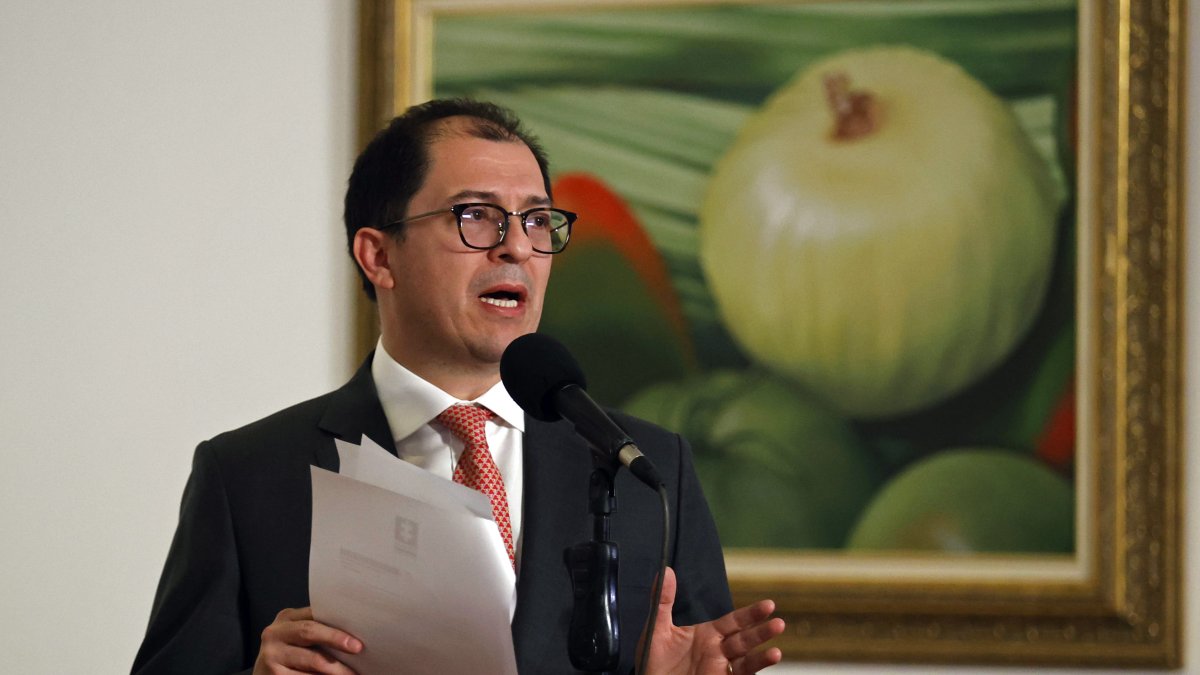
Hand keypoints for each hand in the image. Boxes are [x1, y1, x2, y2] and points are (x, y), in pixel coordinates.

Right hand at [253, 606, 362, 673]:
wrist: (265, 674)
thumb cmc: (289, 653)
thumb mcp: (296, 636)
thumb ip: (316, 629)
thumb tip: (352, 634)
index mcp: (286, 618)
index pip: (313, 614)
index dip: (336, 623)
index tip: (356, 633)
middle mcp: (275, 634)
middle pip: (309, 632)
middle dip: (336, 639)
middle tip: (357, 648)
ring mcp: (271, 656)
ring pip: (312, 660)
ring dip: (337, 668)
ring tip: (354, 673)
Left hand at [644, 568, 783, 674]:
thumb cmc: (653, 660)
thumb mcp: (657, 628)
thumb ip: (663, 600)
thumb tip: (667, 571)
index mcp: (708, 634)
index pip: (734, 621)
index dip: (751, 614)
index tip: (769, 605)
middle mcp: (718, 650)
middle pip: (745, 639)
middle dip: (761, 632)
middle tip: (778, 623)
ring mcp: (720, 669)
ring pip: (746, 661)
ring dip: (761, 657)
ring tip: (776, 652)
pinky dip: (753, 670)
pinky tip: (764, 663)